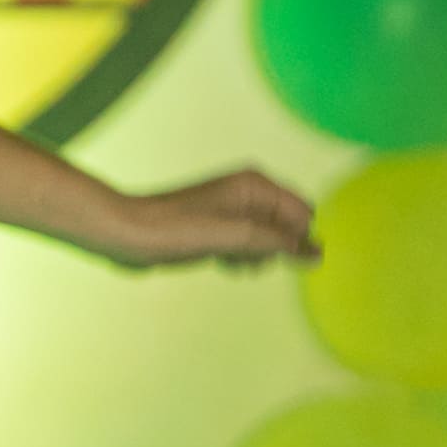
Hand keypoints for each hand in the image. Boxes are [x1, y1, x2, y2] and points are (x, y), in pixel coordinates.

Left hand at [113, 166, 317, 271]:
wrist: (127, 234)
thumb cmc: (176, 230)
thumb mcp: (235, 236)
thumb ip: (280, 242)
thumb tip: (318, 252)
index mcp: (256, 183)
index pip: (303, 213)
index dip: (295, 239)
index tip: (268, 253)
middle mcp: (248, 192)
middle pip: (287, 229)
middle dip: (274, 249)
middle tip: (243, 253)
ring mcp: (232, 211)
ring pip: (268, 242)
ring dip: (255, 257)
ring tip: (229, 259)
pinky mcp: (218, 229)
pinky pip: (247, 248)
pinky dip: (240, 259)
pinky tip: (220, 262)